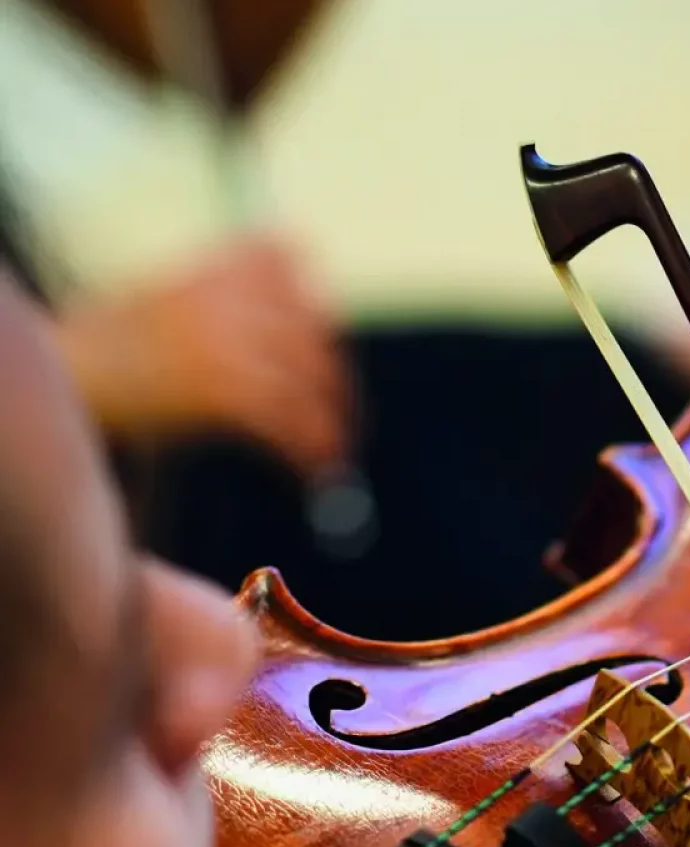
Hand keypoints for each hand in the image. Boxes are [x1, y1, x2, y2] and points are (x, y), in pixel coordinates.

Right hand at [56, 234, 350, 475]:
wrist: (68, 371)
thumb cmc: (110, 341)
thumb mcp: (163, 290)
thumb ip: (218, 284)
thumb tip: (287, 288)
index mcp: (211, 267)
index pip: (286, 255)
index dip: (312, 295)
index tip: (326, 329)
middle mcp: (226, 299)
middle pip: (310, 330)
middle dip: (332, 375)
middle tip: (341, 407)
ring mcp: (226, 343)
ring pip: (306, 381)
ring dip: (330, 422)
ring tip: (334, 449)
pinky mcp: (221, 391)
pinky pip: (285, 421)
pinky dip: (307, 449)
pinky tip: (312, 468)